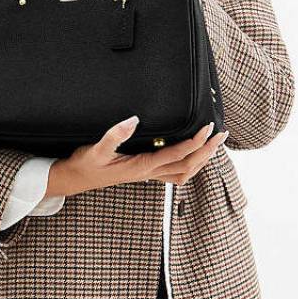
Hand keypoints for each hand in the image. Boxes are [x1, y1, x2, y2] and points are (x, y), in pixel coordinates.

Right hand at [45, 117, 228, 197]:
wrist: (76, 179)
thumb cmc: (86, 164)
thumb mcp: (96, 148)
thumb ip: (114, 135)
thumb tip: (133, 120)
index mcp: (141, 166)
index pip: (177, 154)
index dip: (195, 142)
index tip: (207, 128)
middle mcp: (148, 173)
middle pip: (188, 166)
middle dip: (207, 152)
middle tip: (220, 135)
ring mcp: (148, 175)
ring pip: (184, 173)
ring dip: (201, 160)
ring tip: (213, 144)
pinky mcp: (145, 173)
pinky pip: (175, 172)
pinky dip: (189, 164)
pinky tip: (192, 154)